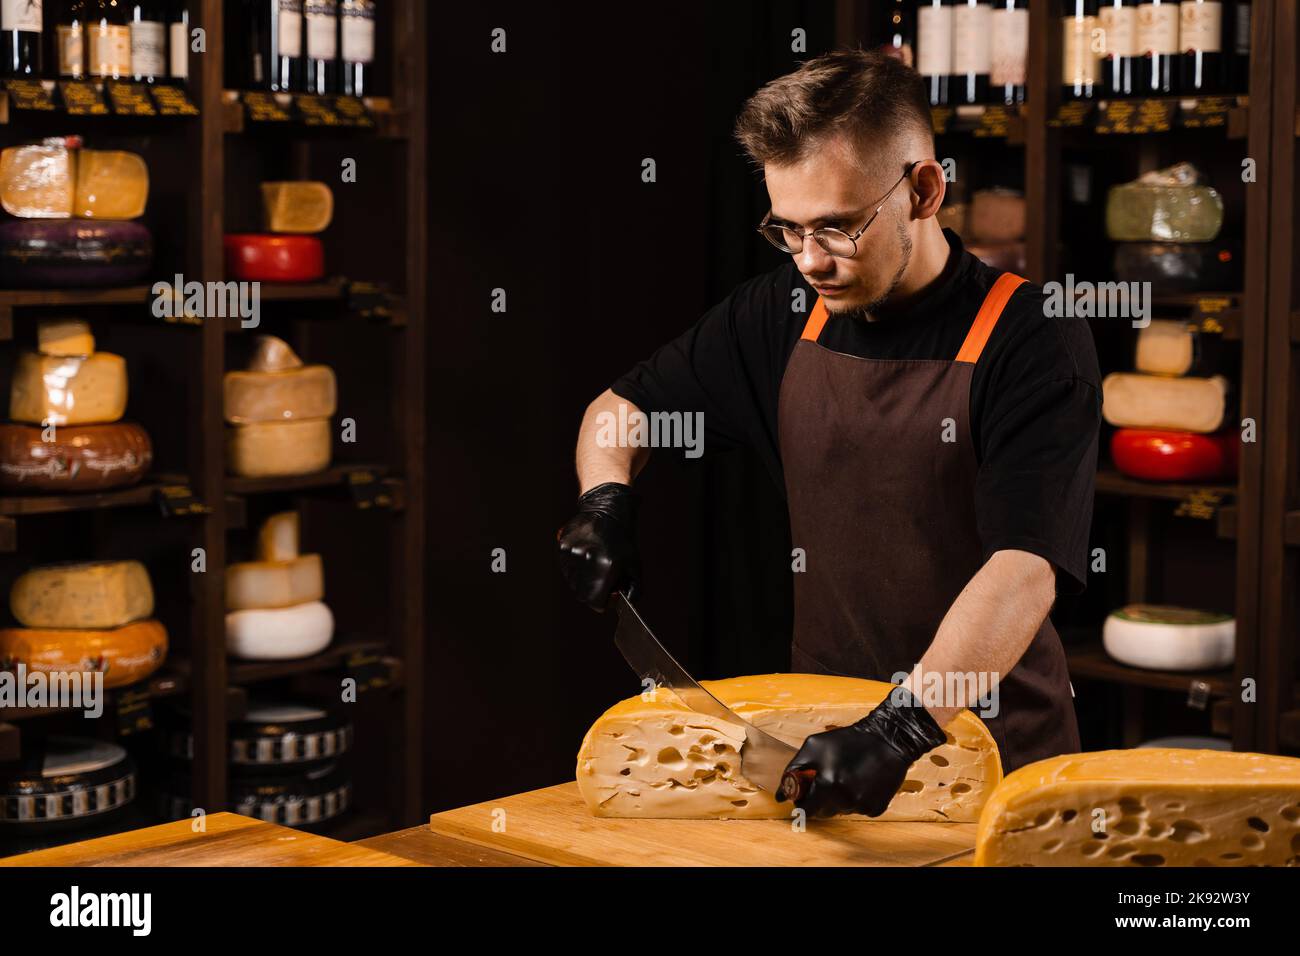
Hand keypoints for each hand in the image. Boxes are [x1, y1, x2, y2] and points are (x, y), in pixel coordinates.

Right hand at [556, 482, 640, 610]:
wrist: (607, 512)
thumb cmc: (623, 541)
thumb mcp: (635, 565)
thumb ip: (635, 590)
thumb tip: (625, 604)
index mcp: (606, 566)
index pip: (595, 601)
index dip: (602, 602)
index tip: (606, 596)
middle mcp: (587, 559)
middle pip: (582, 594)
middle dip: (592, 593)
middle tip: (601, 582)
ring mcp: (573, 553)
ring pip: (572, 582)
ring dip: (582, 580)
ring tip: (594, 564)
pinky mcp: (563, 547)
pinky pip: (566, 568)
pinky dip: (574, 568)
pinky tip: (585, 555)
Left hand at [775, 686, 947, 817]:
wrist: (887, 740)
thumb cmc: (848, 740)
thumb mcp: (814, 746)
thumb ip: (794, 770)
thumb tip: (780, 796)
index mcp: (828, 785)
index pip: (805, 810)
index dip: (801, 802)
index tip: (802, 794)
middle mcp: (845, 800)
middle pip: (822, 813)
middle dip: (818, 800)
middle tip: (825, 781)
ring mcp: (862, 806)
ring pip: (840, 811)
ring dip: (837, 799)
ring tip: (845, 776)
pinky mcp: (876, 809)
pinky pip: (857, 810)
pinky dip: (855, 799)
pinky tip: (860, 781)